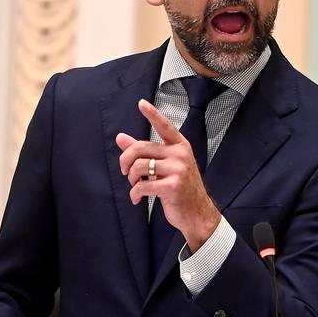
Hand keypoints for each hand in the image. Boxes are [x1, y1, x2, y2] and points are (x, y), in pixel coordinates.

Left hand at [116, 99, 220, 251]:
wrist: (197, 213)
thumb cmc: (180, 188)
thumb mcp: (164, 166)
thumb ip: (143, 151)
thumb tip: (120, 137)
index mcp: (179, 146)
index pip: (164, 126)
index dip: (152, 114)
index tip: (141, 103)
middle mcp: (180, 154)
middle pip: (140, 148)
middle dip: (126, 161)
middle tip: (125, 172)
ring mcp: (178, 169)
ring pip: (139, 166)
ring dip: (131, 179)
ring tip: (135, 186)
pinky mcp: (173, 186)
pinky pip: (143, 185)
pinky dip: (134, 193)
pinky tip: (137, 198)